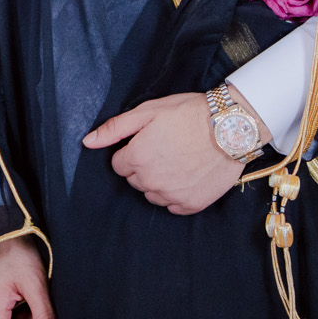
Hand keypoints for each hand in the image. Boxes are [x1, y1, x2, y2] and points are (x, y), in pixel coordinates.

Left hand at [81, 87, 264, 214]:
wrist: (230, 126)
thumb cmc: (188, 114)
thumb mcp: (147, 112)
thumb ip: (114, 128)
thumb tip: (87, 142)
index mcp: (137, 159)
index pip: (119, 165)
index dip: (132, 152)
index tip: (149, 142)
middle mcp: (152, 181)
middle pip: (135, 180)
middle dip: (144, 166)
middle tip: (165, 148)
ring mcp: (173, 195)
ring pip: (152, 194)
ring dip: (159, 181)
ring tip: (178, 161)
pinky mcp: (192, 204)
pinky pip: (173, 206)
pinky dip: (177, 194)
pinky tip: (188, 175)